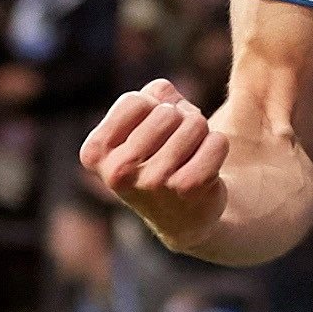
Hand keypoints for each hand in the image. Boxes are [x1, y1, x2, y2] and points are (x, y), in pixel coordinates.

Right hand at [83, 79, 229, 248]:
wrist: (181, 219)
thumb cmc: (158, 159)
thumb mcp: (142, 126)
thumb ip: (152, 96)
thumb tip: (164, 92)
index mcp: (94, 152)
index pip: (135, 101)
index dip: (153, 106)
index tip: (154, 130)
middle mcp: (117, 172)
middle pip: (166, 112)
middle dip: (180, 119)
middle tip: (178, 144)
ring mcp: (152, 183)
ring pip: (195, 123)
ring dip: (200, 132)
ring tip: (191, 155)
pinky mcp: (188, 189)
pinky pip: (216, 141)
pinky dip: (217, 146)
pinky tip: (206, 167)